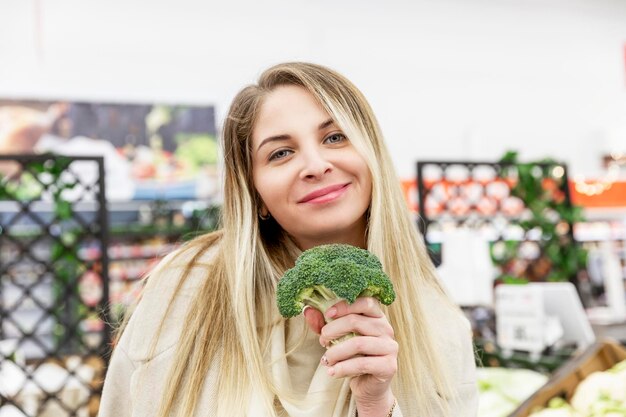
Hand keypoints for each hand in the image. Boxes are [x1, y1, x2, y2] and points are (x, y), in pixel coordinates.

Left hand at [303, 298, 397, 413]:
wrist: (367, 386)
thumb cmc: (352, 357)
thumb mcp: (337, 338)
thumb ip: (324, 324)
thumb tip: (308, 311)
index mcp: (376, 316)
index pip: (365, 302)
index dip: (345, 306)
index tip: (327, 314)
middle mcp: (386, 329)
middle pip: (356, 321)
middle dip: (333, 331)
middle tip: (322, 341)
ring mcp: (390, 347)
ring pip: (357, 343)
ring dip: (335, 352)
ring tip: (326, 360)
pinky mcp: (389, 366)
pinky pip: (362, 363)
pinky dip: (342, 368)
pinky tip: (332, 372)